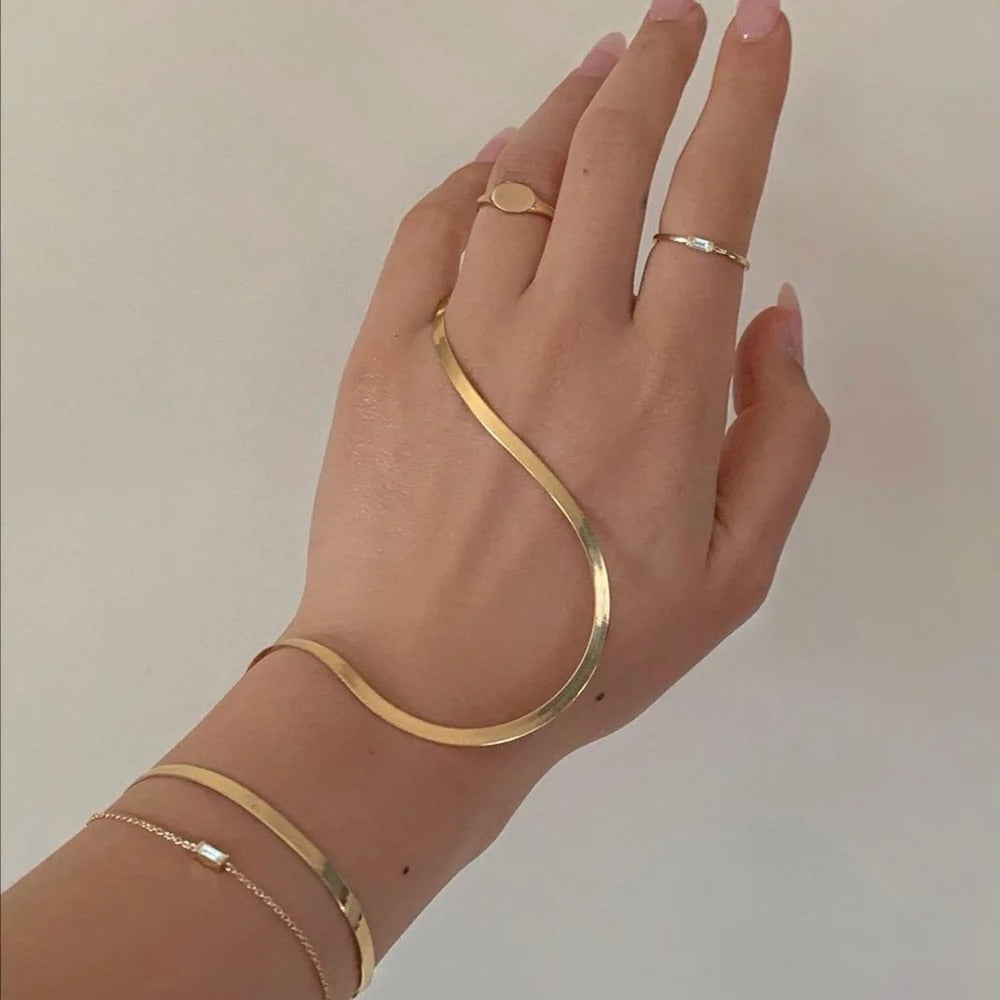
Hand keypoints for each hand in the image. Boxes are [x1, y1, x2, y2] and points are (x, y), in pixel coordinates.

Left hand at [284, 3, 828, 770]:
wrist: (421, 694)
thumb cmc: (585, 655)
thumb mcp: (734, 576)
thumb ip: (782, 437)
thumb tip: (778, 318)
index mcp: (666, 386)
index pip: (717, 199)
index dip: (745, 100)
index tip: (758, 36)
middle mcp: (567, 336)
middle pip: (617, 155)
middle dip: (656, 68)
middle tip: (674, 21)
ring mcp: (464, 337)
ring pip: (521, 177)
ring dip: (565, 108)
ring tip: (598, 71)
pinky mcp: (384, 356)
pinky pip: (428, 232)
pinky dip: (466, 181)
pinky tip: (493, 164)